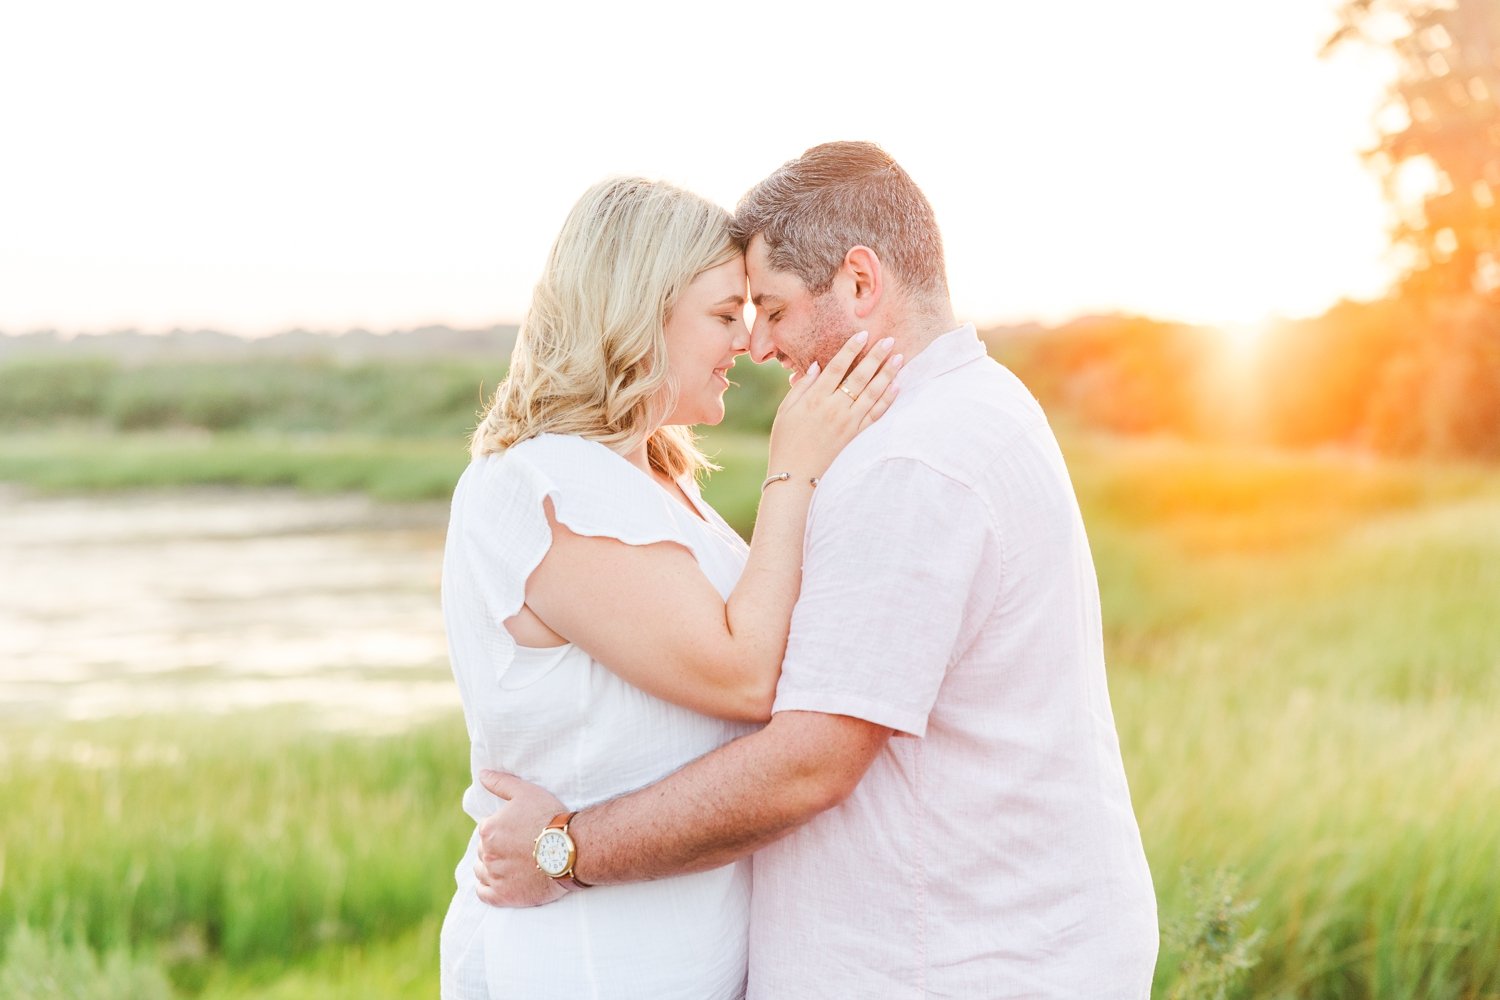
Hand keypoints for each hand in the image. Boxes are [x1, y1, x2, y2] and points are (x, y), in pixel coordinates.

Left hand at [473, 770, 568, 907]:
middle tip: (519, 847)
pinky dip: (488, 887)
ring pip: (481, 870)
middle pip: (483, 850)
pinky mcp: (503, 896)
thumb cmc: (550, 817)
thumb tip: (482, 774)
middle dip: (497, 848)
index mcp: (488, 829)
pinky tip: (501, 881)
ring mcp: (494, 876)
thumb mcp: (526, 792)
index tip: (519, 831)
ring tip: (513, 864)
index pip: (486, 829)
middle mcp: (486, 853)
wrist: (572, 849)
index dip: (502, 829)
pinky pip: (483, 893)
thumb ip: (501, 782)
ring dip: (491, 867)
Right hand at [767, 331, 902, 480]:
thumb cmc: (786, 443)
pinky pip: (876, 415)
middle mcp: (835, 409)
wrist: (796, 478)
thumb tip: (817, 367)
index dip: (851, 349)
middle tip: (890, 340)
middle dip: (876, 356)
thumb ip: (801, 387)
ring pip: (873, 393)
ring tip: (899, 358)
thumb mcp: (785, 412)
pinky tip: (897, 385)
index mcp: (814, 399)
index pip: (837, 368)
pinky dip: (888, 399)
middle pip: (860, 377)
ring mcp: (848, 424)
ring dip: (888, 374)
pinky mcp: (856, 437)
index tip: (864, 334)